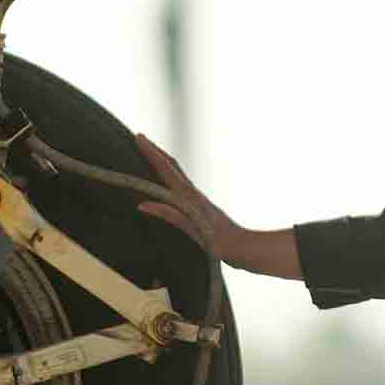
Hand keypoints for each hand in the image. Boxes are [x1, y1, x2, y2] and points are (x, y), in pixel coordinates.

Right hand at [134, 133, 244, 261]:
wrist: (246, 248)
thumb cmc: (222, 244)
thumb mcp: (196, 233)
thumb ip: (172, 217)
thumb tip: (143, 204)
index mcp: (190, 198)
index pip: (166, 170)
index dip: (151, 153)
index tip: (139, 137)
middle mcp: (194, 195)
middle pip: (172, 166)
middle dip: (156, 151)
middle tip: (140, 138)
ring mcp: (198, 201)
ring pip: (177, 174)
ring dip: (163, 162)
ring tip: (151, 155)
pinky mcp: (202, 209)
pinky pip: (181, 186)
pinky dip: (171, 177)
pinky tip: (169, 184)